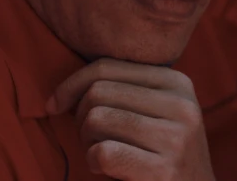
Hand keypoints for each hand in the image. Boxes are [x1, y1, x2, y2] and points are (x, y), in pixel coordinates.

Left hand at [46, 58, 214, 180]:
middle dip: (81, 117)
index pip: (109, 66)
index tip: (55, 104)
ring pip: (97, 119)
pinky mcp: (164, 170)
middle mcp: (181, 105)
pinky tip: (105, 168)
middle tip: (90, 138)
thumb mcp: (158, 112)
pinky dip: (93, 161)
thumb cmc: (163, 153)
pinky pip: (103, 152)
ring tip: (101, 151)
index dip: (72, 83)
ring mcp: (175, 138)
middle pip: (99, 92)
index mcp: (177, 83)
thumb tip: (66, 88)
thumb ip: (126, 90)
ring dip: (87, 141)